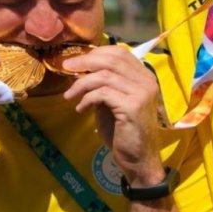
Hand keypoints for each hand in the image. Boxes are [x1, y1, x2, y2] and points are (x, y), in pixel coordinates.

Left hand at [62, 45, 164, 185]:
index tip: (76, 61)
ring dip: (81, 84)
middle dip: (84, 61)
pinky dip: (87, 99)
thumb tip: (80, 69)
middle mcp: (146, 81)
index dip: (95, 53)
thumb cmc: (123, 131)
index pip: (119, 52)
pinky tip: (80, 109)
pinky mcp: (133, 107)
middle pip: (111, 59)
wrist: (139, 159)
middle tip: (66, 68)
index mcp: (144, 76)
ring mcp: (141, 93)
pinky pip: (102, 93)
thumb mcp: (112, 101)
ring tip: (69, 95)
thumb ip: (103, 84)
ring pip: (104, 76)